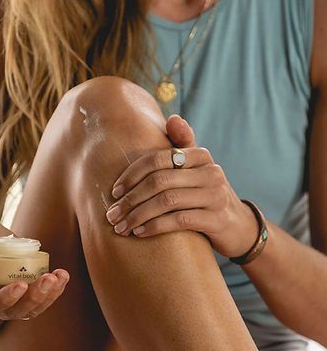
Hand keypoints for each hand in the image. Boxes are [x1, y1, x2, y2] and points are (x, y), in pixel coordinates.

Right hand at [0, 221, 69, 320]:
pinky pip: (42, 302)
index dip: (4, 298)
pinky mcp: (28, 301)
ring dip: (49, 295)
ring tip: (59, 276)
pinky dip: (55, 291)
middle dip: (34, 297)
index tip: (20, 284)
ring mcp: (12, 307)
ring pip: (31, 310)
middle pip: (14, 312)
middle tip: (47, 278)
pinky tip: (62, 276)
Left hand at [106, 115, 257, 257]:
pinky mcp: (216, 219)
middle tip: (112, 215)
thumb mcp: (197, 170)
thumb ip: (183, 146)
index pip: (157, 158)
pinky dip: (155, 227)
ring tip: (121, 227)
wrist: (239, 226)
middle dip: (130, 199)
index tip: (114, 192)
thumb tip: (172, 118)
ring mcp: (215, 195)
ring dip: (138, 215)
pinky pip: (178, 221)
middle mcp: (210, 172)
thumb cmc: (206, 195)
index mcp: (201, 156)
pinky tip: (140, 233)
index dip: (131, 174)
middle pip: (159, 181)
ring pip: (166, 201)